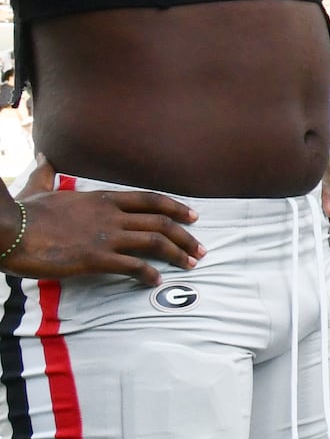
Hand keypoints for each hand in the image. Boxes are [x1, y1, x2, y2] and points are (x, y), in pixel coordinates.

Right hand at [4, 188, 201, 285]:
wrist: (8, 230)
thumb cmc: (22, 212)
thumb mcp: (38, 188)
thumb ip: (46, 174)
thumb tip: (43, 157)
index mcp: (101, 199)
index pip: (149, 200)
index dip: (176, 208)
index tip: (193, 216)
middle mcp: (110, 215)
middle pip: (160, 222)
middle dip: (186, 236)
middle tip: (201, 249)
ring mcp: (105, 236)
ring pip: (154, 242)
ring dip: (177, 254)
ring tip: (190, 264)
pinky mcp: (95, 258)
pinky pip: (132, 266)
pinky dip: (148, 274)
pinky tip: (156, 281)